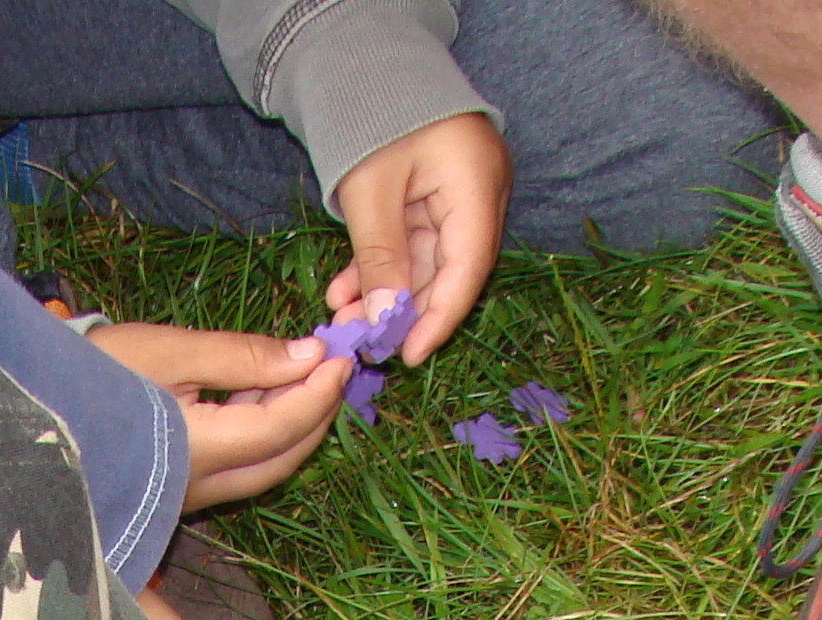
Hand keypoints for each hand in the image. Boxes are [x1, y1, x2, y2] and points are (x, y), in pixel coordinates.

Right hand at [86, 323, 349, 509]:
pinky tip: (266, 390)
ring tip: (308, 372)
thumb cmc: (93, 375)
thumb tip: (307, 354)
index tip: (339, 353)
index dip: (318, 393)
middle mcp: (201, 485)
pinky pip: (243, 463)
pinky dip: (266, 428)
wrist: (35, 411)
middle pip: (284, 457)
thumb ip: (241, 356)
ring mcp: (193, 494)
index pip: (280, 428)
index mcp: (197, 451)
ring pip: (267, 465)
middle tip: (335, 364)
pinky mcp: (184, 488)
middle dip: (318, 412)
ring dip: (295, 422)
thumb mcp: (167, 350)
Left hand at [324, 112, 510, 364]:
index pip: (467, 269)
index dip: (439, 319)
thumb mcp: (370, 191)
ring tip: (342, 319)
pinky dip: (380, 267)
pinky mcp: (434, 197)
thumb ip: (380, 257)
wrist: (363, 62)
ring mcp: (459, 195)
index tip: (409, 355)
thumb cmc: (372, 113)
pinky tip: (344, 290)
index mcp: (476, 185)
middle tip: (363, 342)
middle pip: (450, 271)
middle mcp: (479, 193)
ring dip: (385, 293)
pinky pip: (411, 243)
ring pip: (427, 262)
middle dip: (405, 311)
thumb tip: (382, 321)